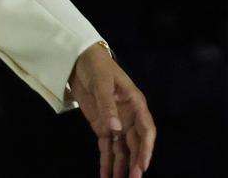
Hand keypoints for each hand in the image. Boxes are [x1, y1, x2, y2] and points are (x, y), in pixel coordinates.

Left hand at [69, 43, 155, 177]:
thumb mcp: (102, 83)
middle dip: (135, 162)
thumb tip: (115, 130)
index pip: (146, 129)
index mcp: (135, 103)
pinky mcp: (103, 127)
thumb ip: (107, 106)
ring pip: (122, 150)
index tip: (143, 165)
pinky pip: (107, 148)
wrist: (80, 61)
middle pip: (136, 144)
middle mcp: (129, 117)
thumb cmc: (97, 66)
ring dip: (121, 167)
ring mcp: (116, 123)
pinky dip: (107, 163)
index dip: (146, 148)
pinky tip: (106, 176)